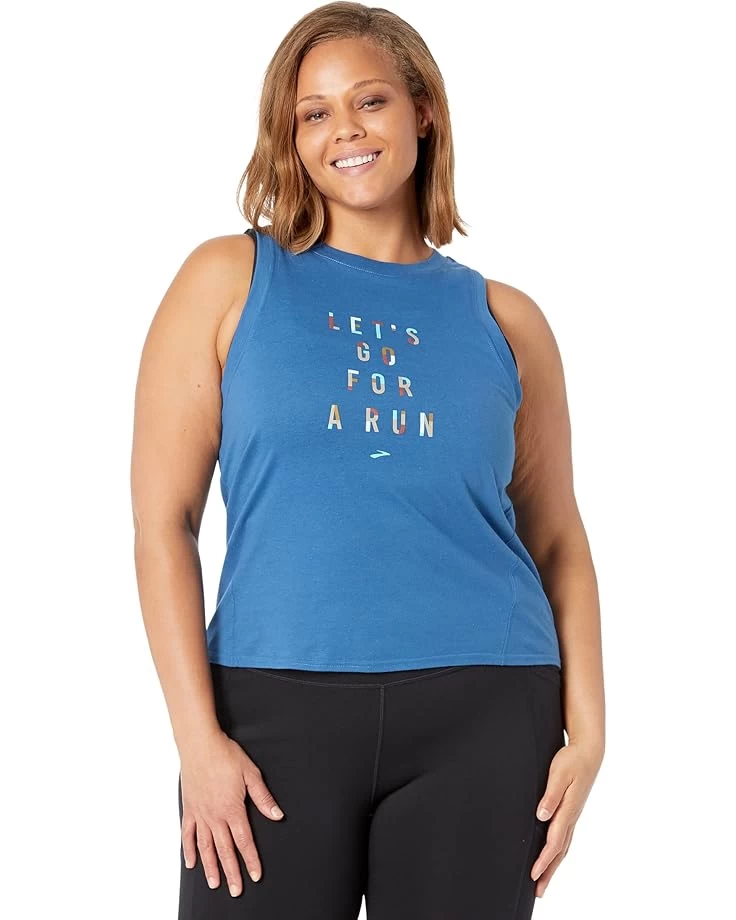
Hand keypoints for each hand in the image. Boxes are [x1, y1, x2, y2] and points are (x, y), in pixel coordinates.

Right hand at [179, 731, 284, 896]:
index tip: (255, 875)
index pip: (244, 841)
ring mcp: (200, 814)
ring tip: (215, 884)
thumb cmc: (226, 756)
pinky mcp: (189, 808)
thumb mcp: (251, 774)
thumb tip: (277, 815)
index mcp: (233, 809)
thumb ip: (263, 798)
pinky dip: (189, 850)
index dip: (251, 860)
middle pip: (225, 850)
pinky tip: (192, 862)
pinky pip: (187, 834)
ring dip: (211, 867)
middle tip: (236, 890)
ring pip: (205, 847)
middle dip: (232, 872)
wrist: (200, 745)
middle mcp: (215, 816)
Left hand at [531, 739, 602, 897]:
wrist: (589, 753)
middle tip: (538, 891)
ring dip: (553, 866)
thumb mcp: (559, 774)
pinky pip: (565, 838)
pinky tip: (553, 856)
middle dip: (549, 872)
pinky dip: (559, 853)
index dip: (544, 860)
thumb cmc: (572, 760)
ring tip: (544, 882)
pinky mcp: (572, 812)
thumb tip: (541, 816)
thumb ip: (551, 795)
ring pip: (563, 847)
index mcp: (567, 810)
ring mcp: (573, 816)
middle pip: (559, 851)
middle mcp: (571, 817)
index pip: (554, 841)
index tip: (534, 874)